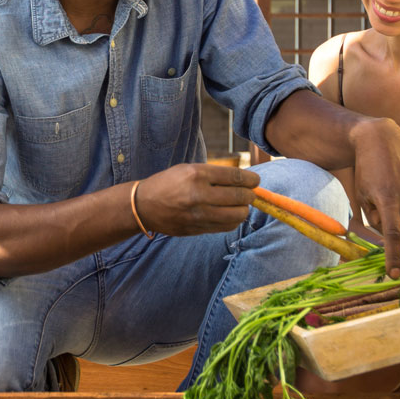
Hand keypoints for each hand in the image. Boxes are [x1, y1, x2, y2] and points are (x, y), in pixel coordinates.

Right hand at [133, 163, 258, 236]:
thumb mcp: (189, 169)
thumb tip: (244, 181)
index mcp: (197, 174)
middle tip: (250, 194)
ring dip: (243, 210)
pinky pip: (226, 227)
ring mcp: (198, 214)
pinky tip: (229, 215)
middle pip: (239, 197)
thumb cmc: (169, 183)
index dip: (251, 180)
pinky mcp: (197, 228)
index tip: (256, 181)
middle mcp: (198, 194)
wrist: (144, 205)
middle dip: (250, 195)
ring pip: (236, 215)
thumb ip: (215, 175)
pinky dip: (233, 221)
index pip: (235, 177)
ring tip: (240, 205)